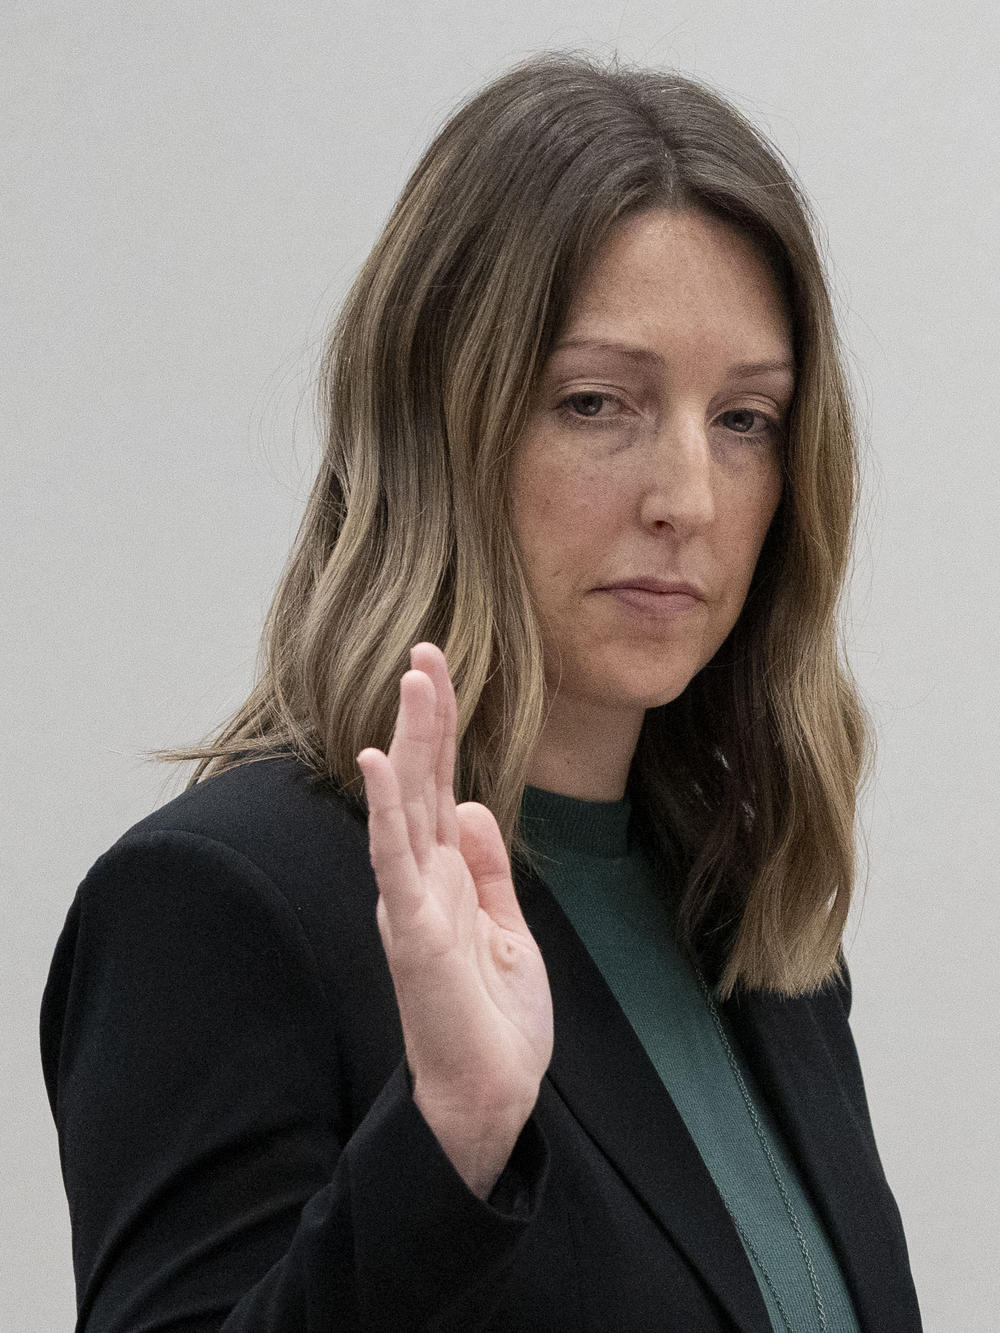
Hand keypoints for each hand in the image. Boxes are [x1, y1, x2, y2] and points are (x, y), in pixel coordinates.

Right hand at [357, 643, 552, 1198]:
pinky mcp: (414, 932)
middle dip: (427, 713)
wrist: (489, 1094)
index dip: (441, 728)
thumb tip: (470, 807)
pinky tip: (380, 763)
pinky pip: (396, 861)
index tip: (440, 671)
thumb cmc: (493, 1017)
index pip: (440, 783)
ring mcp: (413, 901)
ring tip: (415, 680)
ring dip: (410, 740)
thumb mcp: (504, 925)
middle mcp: (422, 877)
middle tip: (428, 648)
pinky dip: (386, 810)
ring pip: (407, 804)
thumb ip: (486, 867)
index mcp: (446, 873)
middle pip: (421, 779)